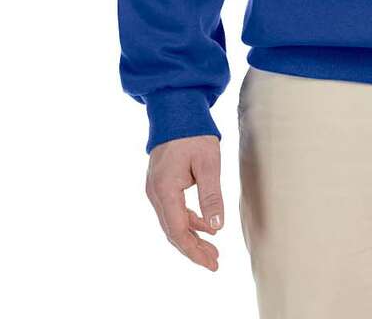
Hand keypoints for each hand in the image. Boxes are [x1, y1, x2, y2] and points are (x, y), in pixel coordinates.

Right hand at [145, 134, 224, 269]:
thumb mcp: (209, 163)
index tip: (211, 263)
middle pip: (173, 231)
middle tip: (215, 262)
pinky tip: (203, 227)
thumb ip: (211, 196)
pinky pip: (172, 210)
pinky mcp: (160, 184)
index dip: (194, 251)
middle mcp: (155, 193)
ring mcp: (155, 189)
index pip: (177, 231)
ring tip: (212, 250)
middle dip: (193, 249)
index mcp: (164, 189)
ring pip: (172, 222)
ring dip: (191, 237)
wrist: (175, 108)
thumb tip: (216, 228)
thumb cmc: (194, 133)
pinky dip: (188, 221)